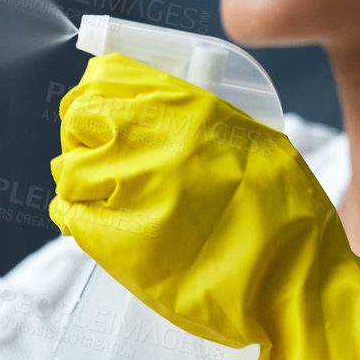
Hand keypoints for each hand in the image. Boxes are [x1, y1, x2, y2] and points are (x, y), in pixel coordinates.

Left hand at [48, 51, 336, 349]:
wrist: (292, 282)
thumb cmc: (284, 215)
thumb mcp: (252, 141)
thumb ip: (201, 122)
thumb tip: (159, 113)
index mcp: (186, 109)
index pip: (106, 77)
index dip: (96, 93)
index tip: (96, 108)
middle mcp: (149, 140)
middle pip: (78, 119)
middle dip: (82, 134)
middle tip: (97, 153)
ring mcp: (127, 189)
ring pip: (67, 169)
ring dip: (80, 180)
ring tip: (106, 196)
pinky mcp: (114, 240)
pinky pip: (69, 215)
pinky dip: (75, 215)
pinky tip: (95, 220)